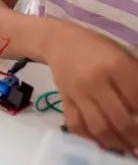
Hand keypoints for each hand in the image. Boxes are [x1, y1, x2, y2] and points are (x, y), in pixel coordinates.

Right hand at [45, 28, 137, 152]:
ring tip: (124, 146)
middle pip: (120, 119)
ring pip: (98, 127)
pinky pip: (76, 125)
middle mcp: (95, 81)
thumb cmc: (97, 47)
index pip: (137, 100)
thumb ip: (135, 80)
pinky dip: (88, 137)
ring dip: (115, 142)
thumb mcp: (122, 56)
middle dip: (134, 136)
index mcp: (115, 66)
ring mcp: (78, 92)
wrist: (59, 41)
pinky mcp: (64, 99)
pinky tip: (100, 139)